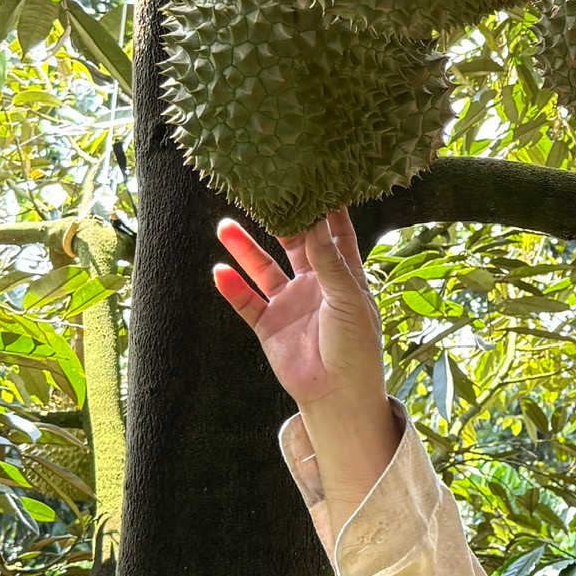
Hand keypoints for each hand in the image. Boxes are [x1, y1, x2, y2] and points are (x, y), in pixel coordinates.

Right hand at [213, 210, 389, 429]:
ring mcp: (290, 304)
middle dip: (279, 221)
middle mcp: (315, 285)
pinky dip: (232, 287)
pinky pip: (246, 301)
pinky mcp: (269, 326)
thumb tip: (315, 223)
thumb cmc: (356, 347)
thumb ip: (329, 263)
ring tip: (224, 226)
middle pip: (294, 245)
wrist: (337, 394)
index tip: (316, 180)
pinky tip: (219, 271)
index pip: (335, 235)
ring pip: (262, 269)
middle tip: (262, 194)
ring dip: (244, 249)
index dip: (326, 210)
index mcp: (343, 277)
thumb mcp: (348, 300)